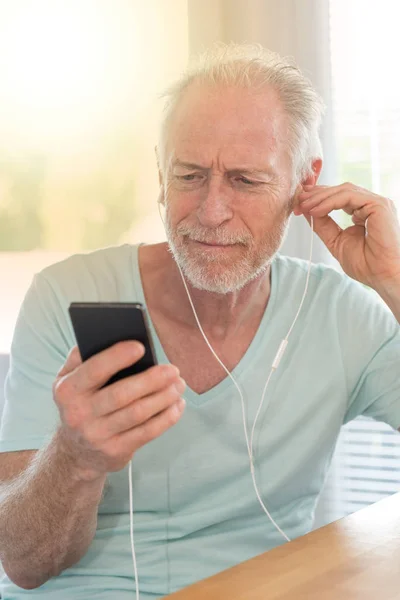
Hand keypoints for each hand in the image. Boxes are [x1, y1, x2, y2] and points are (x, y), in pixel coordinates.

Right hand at [53, 341, 185, 479]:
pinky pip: (147, 432)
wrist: (75, 452)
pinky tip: (178, 404)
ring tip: (179, 384)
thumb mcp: (69, 380)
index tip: (141, 346)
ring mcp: (97, 435)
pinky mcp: (115, 451)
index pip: (94, 370)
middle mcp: (79, 414)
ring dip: (164, 397)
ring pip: (138, 413)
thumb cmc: (81, 402)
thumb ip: (82, 356)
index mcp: (68, 390)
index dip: (117, 357)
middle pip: (121, 394)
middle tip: (173, 370)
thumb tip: (108, 334)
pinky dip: (167, 417)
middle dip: (152, 380)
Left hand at [294, 182, 399, 289]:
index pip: (338, 197)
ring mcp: (376, 203)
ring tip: (304, 206)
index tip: (299, 206)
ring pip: (343, 190)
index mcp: (363, 212)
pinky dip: (330, 202)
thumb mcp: (336, 241)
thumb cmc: (366, 264)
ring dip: (320, 197)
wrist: (382, 275)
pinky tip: (316, 211)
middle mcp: (370, 205)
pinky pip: (349, 196)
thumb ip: (323, 225)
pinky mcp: (378, 205)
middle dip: (316, 194)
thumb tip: (307, 211)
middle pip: (339, 190)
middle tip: (297, 201)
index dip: (317, 199)